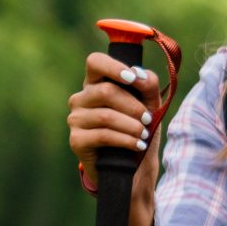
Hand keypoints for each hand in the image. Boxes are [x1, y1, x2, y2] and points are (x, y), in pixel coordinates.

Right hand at [67, 52, 163, 181]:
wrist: (134, 163)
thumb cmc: (140, 127)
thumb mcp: (150, 103)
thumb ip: (147, 84)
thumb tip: (138, 74)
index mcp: (97, 83)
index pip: (95, 62)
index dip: (113, 67)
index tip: (132, 78)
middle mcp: (81, 98)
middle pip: (106, 91)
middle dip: (134, 106)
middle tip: (148, 119)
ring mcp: (75, 119)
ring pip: (106, 115)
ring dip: (132, 125)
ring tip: (144, 134)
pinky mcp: (76, 140)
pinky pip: (103, 135)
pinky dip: (126, 140)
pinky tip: (138, 144)